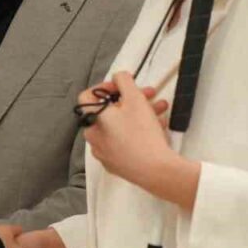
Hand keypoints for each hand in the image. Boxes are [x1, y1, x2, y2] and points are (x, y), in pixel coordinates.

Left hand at [79, 72, 198, 206]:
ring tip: (161, 109)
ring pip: (120, 126)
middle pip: (109, 111)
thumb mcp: (135, 98)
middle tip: (149, 94)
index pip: (86, 96)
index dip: (104, 87)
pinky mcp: (116, 164)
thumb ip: (124, 81)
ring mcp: (104, 153)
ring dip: (140, 113)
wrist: (155, 170)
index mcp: (92, 120)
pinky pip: (124, 141)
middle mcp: (93, 137)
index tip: (121, 86)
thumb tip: (118, 77)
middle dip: (131, 99)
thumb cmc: (142, 133)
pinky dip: (138, 131)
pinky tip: (159, 126)